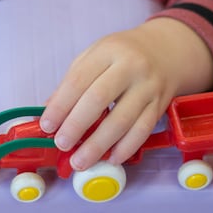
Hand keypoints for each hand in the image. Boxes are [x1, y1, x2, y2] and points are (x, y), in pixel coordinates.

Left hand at [39, 18, 212, 170]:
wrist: (166, 51)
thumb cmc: (122, 55)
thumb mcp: (94, 56)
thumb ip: (72, 82)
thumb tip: (49, 110)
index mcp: (107, 52)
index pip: (78, 80)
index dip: (60, 105)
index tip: (46, 125)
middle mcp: (130, 67)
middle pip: (98, 99)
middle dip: (76, 126)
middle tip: (61, 144)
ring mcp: (148, 87)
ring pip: (122, 121)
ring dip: (98, 146)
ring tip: (80, 161)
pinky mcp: (160, 105)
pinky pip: (142, 131)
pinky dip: (125, 148)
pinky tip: (111, 159)